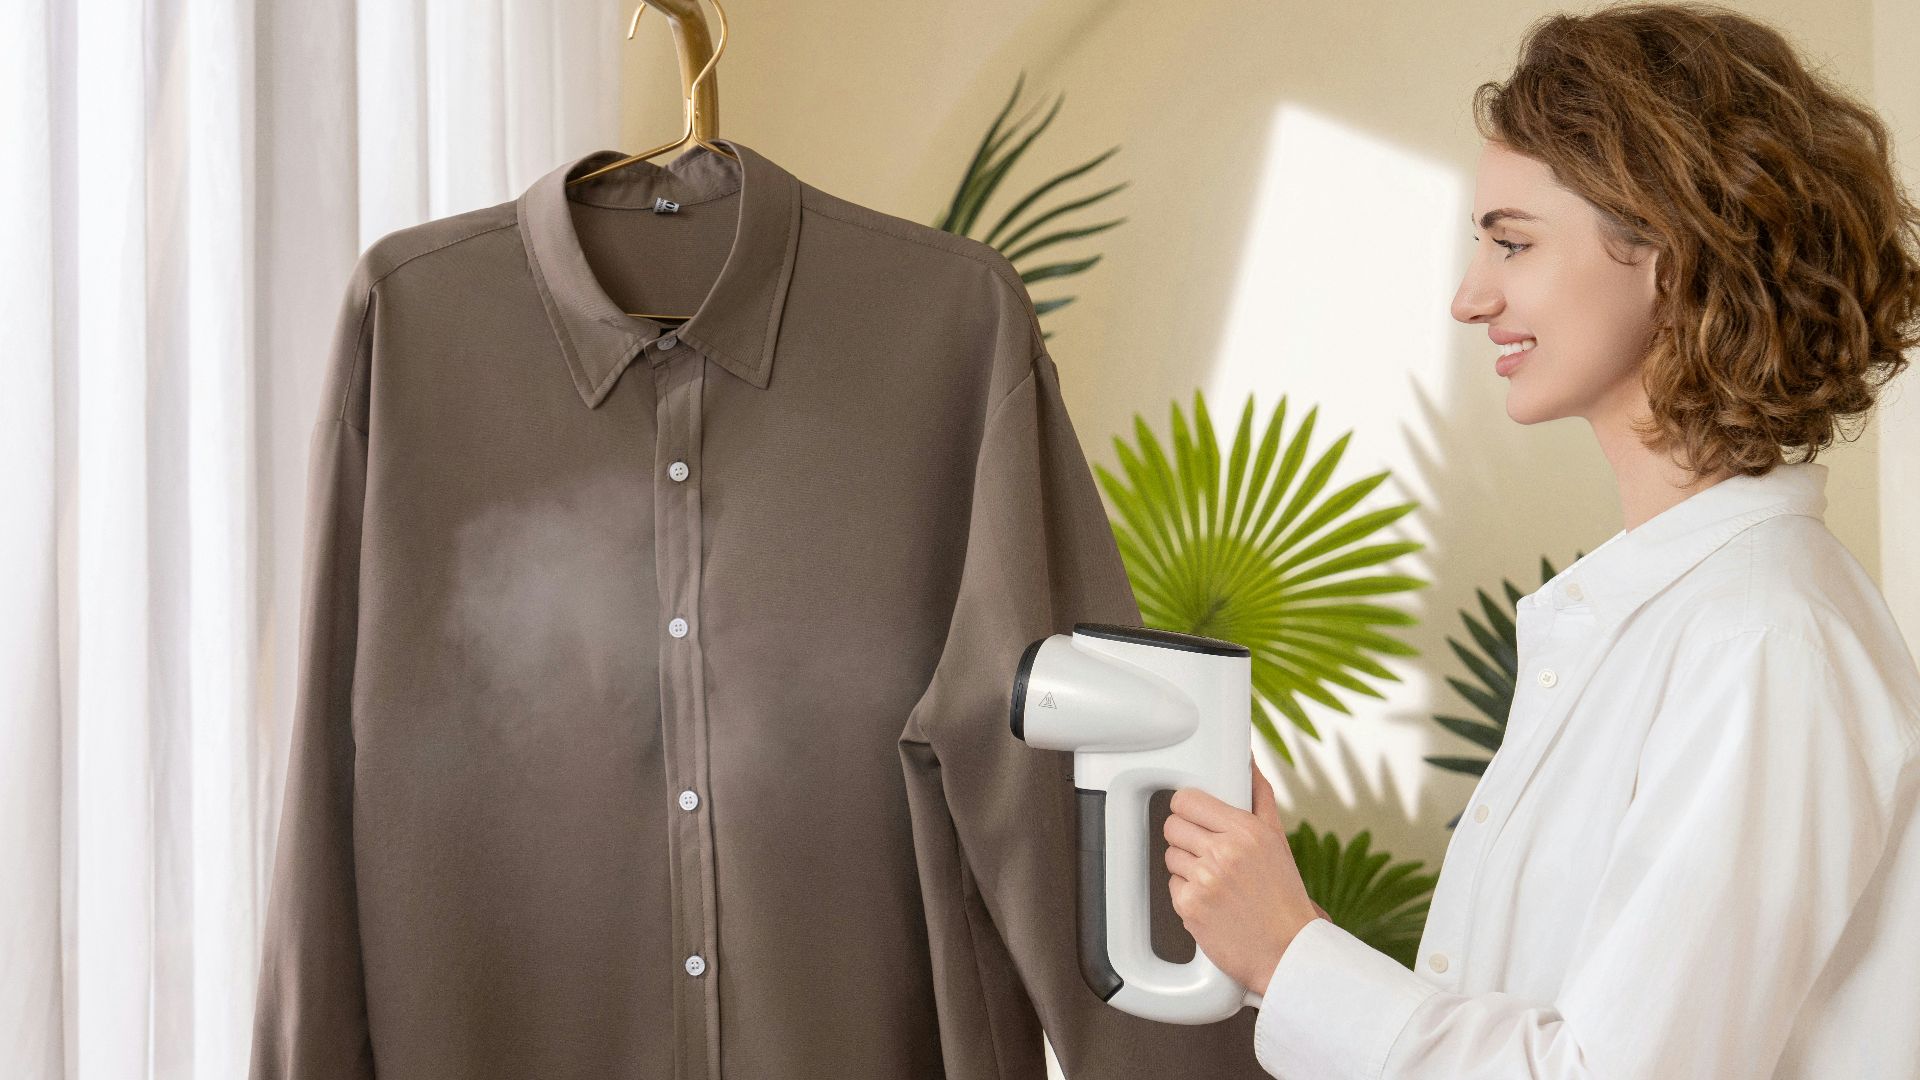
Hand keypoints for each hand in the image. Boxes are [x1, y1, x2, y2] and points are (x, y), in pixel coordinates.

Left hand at [1164, 761, 1323, 996]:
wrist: (1287, 952)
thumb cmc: (1284, 898)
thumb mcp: (1277, 840)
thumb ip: (1259, 796)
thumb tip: (1247, 760)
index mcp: (1246, 830)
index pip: (1187, 800)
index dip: (1187, 808)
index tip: (1194, 816)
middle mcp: (1224, 852)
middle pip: (1172, 825)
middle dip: (1185, 836)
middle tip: (1205, 851)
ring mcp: (1204, 880)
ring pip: (1170, 855)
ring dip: (1186, 866)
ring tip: (1214, 879)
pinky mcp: (1189, 907)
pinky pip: (1172, 885)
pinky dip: (1187, 893)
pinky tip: (1211, 901)